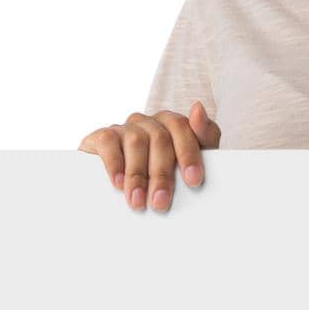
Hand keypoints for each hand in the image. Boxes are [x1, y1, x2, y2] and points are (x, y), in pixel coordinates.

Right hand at [78, 100, 219, 211]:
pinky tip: (118, 183)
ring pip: (136, 141)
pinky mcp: (104, 136)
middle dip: (161, 174)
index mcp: (173, 124)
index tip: (193, 181)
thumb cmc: (162, 173)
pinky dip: (115, 164)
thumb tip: (198, 107)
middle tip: (160, 202)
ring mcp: (127, 127)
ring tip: (138, 201)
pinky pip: (109, 142)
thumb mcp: (188, 162)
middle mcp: (150, 122)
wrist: (117, 181)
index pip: (183, 128)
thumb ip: (204, 136)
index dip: (189, 154)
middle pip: (160, 139)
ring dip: (138, 175)